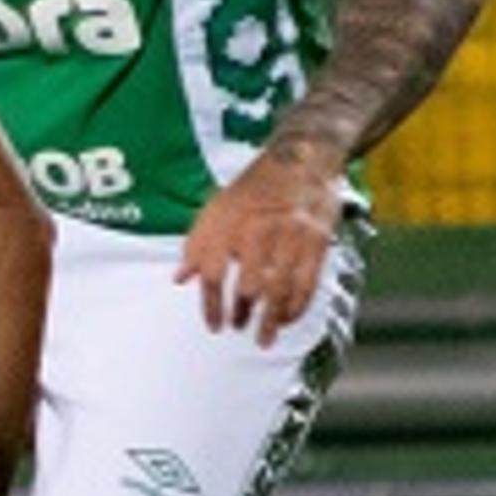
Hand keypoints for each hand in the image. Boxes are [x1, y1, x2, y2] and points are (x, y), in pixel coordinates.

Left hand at [176, 142, 342, 343]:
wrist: (302, 158)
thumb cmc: (254, 188)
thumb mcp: (217, 206)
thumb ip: (197, 243)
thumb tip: (179, 279)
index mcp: (228, 222)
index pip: (212, 272)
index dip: (210, 305)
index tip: (213, 325)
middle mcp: (258, 230)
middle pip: (247, 286)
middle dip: (241, 313)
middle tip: (237, 326)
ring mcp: (291, 237)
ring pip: (279, 291)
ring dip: (270, 320)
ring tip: (263, 338)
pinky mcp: (316, 242)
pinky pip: (307, 285)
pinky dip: (296, 308)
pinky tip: (286, 319)